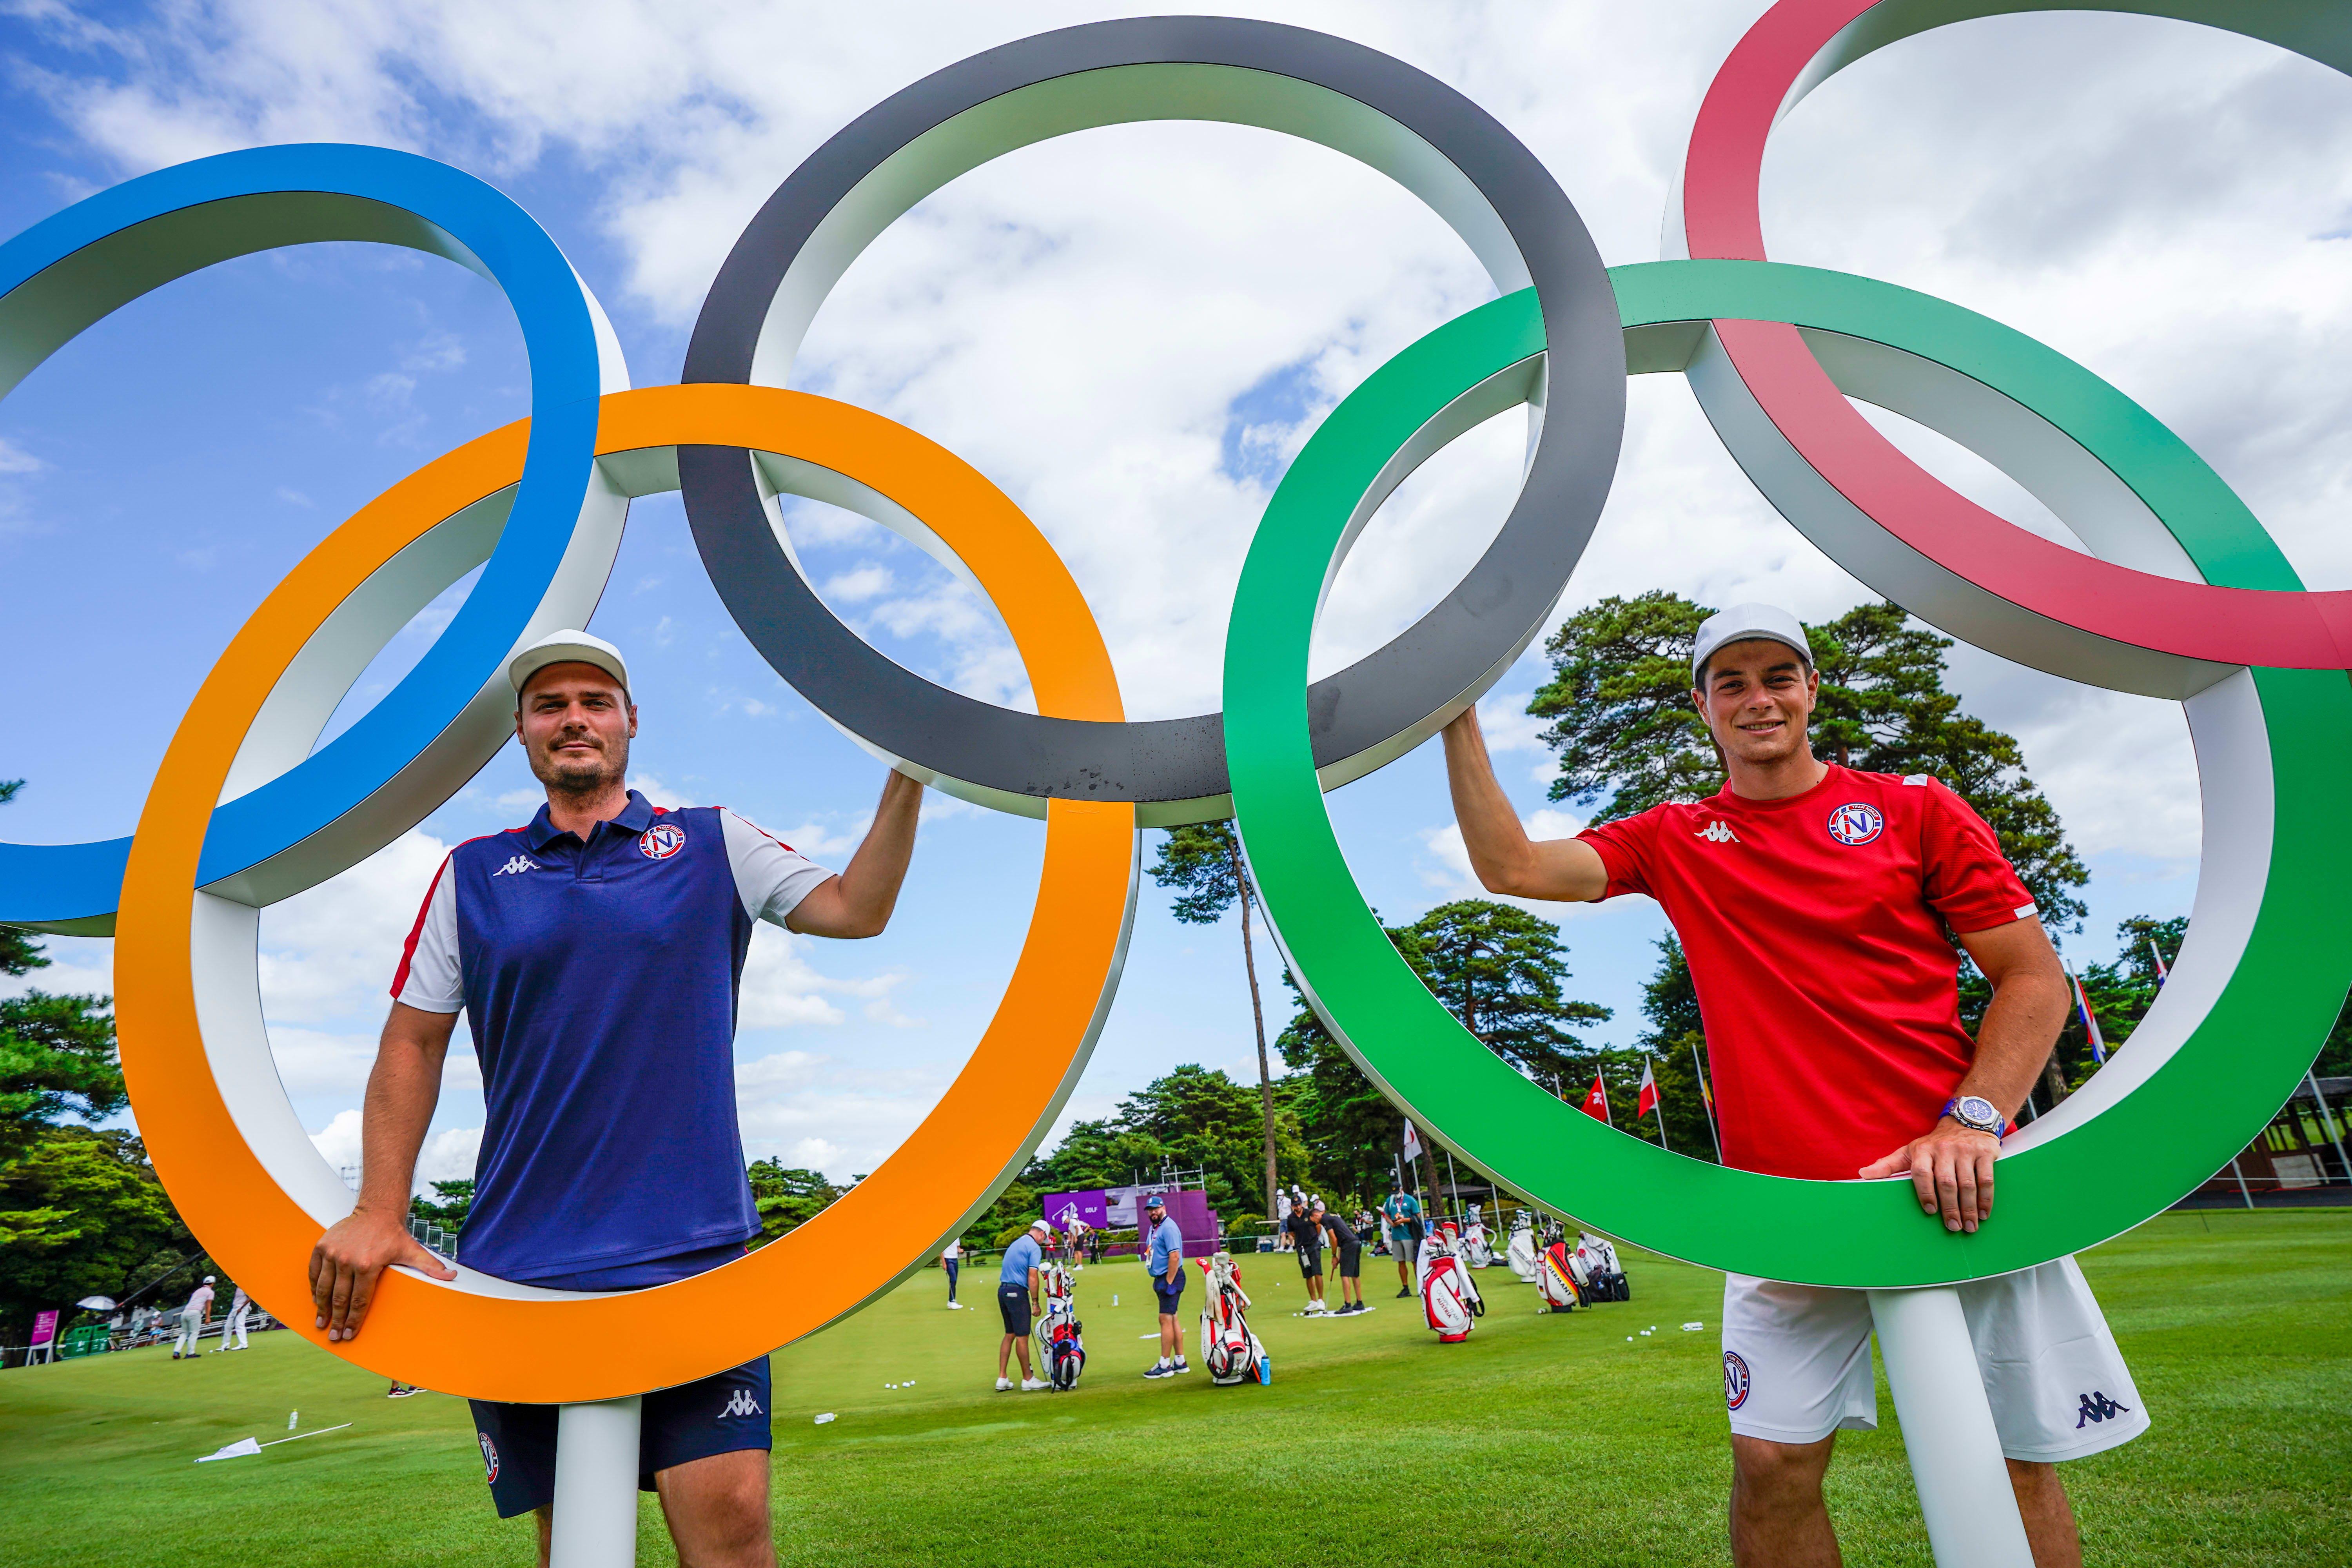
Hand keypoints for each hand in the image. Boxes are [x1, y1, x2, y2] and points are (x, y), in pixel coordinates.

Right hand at [308, 1207, 455, 1341]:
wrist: (376, 1210)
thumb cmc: (394, 1234)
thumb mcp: (413, 1250)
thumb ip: (431, 1266)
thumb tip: (453, 1276)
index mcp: (369, 1265)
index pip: (360, 1300)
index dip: (354, 1320)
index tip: (349, 1335)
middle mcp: (348, 1260)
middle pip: (340, 1298)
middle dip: (337, 1321)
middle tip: (334, 1337)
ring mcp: (332, 1253)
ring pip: (324, 1288)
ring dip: (321, 1309)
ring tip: (321, 1324)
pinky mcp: (321, 1247)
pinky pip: (313, 1273)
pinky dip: (314, 1288)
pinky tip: (316, 1301)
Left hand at [1859, 1116, 2000, 1233]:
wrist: (1966, 1121)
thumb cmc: (1934, 1144)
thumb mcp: (1909, 1150)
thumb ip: (1888, 1164)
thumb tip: (1862, 1174)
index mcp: (1922, 1150)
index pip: (1922, 1173)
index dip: (1925, 1193)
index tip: (1930, 1211)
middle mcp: (1944, 1149)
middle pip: (1946, 1182)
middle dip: (1950, 1207)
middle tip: (1953, 1227)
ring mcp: (1965, 1151)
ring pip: (1967, 1184)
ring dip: (1969, 1208)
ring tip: (1969, 1226)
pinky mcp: (1985, 1153)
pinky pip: (1986, 1179)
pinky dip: (1986, 1198)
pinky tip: (1984, 1213)